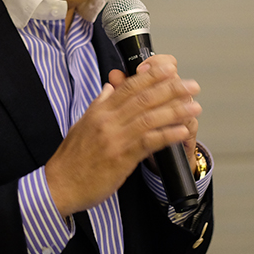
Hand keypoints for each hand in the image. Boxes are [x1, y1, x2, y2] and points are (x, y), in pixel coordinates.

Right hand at [44, 54, 200, 216]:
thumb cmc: (71, 159)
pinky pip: (148, 142)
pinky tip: (182, 130)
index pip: (129, 86)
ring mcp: (115, 138)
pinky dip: (167, 135)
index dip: (151, 75)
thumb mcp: (82, 124)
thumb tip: (110, 87)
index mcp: (100, 110)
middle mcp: (108, 120)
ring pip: (149, 117)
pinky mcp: (121, 158)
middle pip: (144, 98)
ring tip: (194, 106)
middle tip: (191, 85)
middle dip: (170, 89)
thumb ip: (99, 104)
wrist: (59, 185)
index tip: (170, 68)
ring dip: (175, 110)